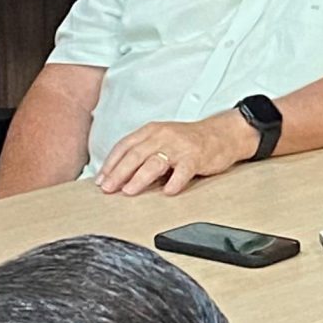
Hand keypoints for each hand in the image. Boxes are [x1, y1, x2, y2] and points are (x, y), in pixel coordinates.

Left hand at [96, 112, 256, 195]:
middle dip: (119, 173)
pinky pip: (183, 171)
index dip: (111, 163)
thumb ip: (143, 153)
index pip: (125, 146)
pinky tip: (167, 192)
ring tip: (129, 191)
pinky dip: (174, 182)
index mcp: (152, 131)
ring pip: (155, 162)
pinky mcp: (196, 157)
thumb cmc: (188, 141)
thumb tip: (118, 176)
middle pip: (136, 154)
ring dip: (139, 178)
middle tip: (108, 188)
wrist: (221, 134)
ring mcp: (180, 146)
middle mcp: (164, 135)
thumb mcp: (162, 140)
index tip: (101, 179)